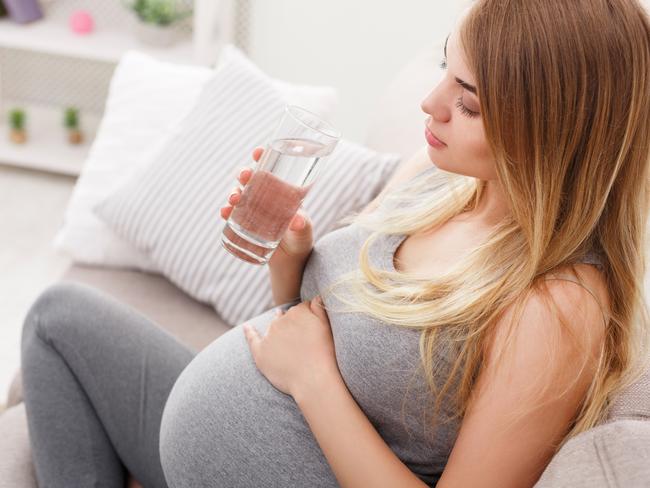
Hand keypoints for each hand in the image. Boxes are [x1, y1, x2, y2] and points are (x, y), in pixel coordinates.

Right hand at [219, 147, 314, 265]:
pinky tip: (224, 212)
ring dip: (233, 192)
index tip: (258, 151)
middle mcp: (265, 196)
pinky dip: (226, 211)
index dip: (262, 157)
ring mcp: (253, 209)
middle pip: (251, 178)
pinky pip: (231, 214)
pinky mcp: (244, 223)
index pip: (271, 168)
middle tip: (245, 177)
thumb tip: (297, 221)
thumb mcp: (304, 231)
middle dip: (244, 173)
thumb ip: (302, 225)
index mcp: (281, 191)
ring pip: (239, 193)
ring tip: (233, 199)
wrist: (290, 261)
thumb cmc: (301, 240)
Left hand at [242, 296, 339, 398]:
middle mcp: (281, 320)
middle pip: (286, 317)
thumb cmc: (324, 354)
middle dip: (293, 323)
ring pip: (273, 327)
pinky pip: (252, 338)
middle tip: (302, 338)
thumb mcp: (326, 325)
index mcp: (298, 312)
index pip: (302, 308)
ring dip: (277, 328)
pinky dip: (248, 331)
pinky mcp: (260, 352)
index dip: (308, 317)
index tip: (313, 328)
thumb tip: (316, 296)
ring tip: (285, 339)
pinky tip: (246, 327)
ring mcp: (269, 336)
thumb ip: (319, 306)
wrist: (313, 380)